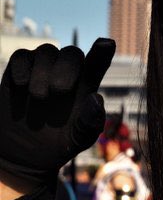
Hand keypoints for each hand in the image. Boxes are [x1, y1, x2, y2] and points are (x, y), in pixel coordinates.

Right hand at [0, 38, 114, 187]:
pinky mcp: (18, 73)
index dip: (102, 52)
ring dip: (43, 72)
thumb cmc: (59, 144)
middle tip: (59, 91)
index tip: (107, 44)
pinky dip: (22, 67)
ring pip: (47, 51)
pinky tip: (21, 86)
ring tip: (38, 97)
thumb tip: (96, 98)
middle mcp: (67, 74)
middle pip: (72, 53)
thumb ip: (90, 123)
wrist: (24, 155)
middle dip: (67, 68)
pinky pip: (21, 56)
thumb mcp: (78, 140)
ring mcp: (42, 71)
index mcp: (87, 87)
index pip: (98, 64)